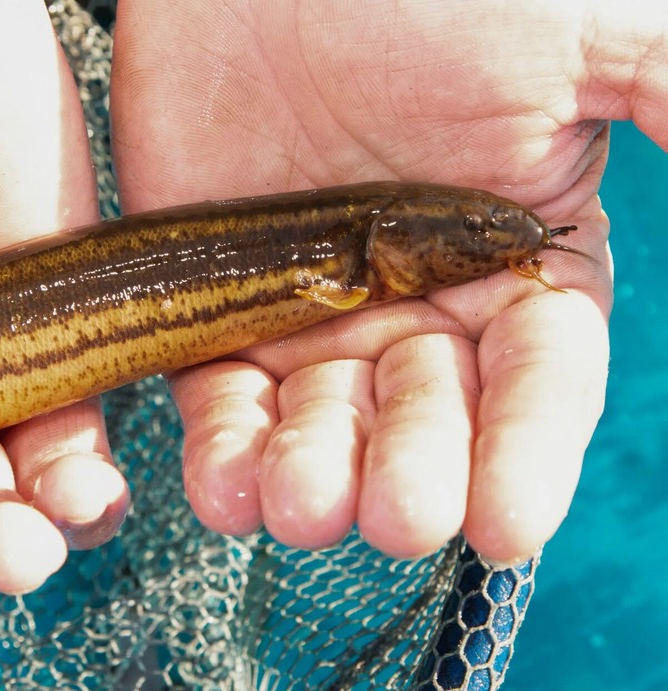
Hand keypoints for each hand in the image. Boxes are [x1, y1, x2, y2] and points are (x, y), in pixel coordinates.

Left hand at [108, 0, 667, 564]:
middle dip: (415, 477)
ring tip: (305, 505)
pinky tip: (228, 488)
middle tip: (402, 514)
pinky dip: (224, 453)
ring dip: (314, 482)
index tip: (506, 526)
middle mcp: (418, 310)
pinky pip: (221, 404)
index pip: (535, 389)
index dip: (525, 459)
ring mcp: (314, 316)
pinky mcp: (220, 313)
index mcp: (517, 268)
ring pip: (321, 433)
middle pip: (425, 427)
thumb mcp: (585, 37)